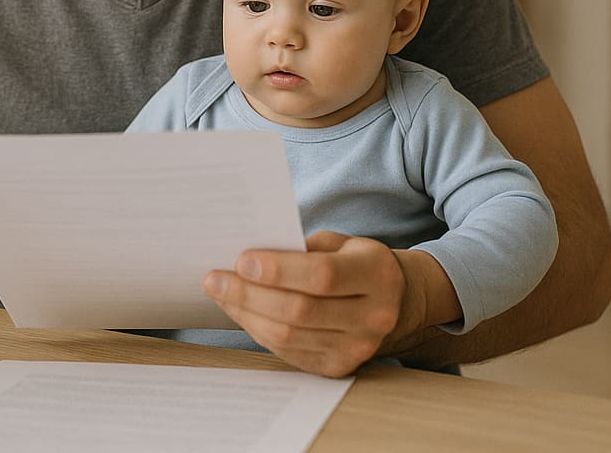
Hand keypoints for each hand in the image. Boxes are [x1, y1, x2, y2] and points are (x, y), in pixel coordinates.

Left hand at [202, 231, 409, 377]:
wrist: (395, 303)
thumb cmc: (356, 263)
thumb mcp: (342, 243)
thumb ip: (303, 247)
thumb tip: (248, 257)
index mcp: (376, 274)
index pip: (322, 275)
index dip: (278, 270)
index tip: (240, 260)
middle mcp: (373, 317)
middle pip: (300, 310)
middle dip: (249, 294)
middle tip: (214, 279)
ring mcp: (358, 348)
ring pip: (289, 336)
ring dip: (246, 314)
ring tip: (220, 293)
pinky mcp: (339, 368)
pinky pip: (288, 351)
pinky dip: (257, 330)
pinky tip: (240, 311)